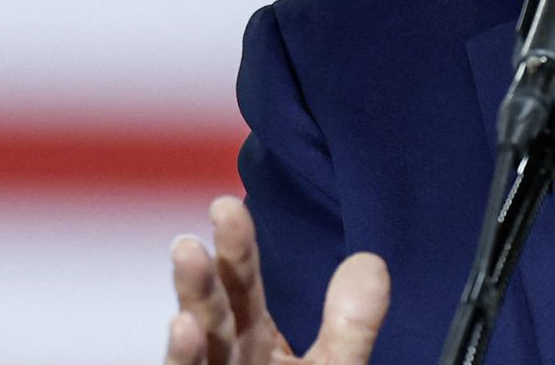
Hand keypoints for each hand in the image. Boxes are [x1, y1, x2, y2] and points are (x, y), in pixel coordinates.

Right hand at [165, 195, 388, 364]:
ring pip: (197, 348)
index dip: (237, 248)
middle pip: (216, 312)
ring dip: (192, 304)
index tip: (225, 205)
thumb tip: (371, 261)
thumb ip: (351, 326)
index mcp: (254, 343)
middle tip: (204, 226)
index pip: (243, 287)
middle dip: (207, 272)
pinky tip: (183, 327)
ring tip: (187, 256)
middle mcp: (227, 361)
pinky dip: (183, 356)